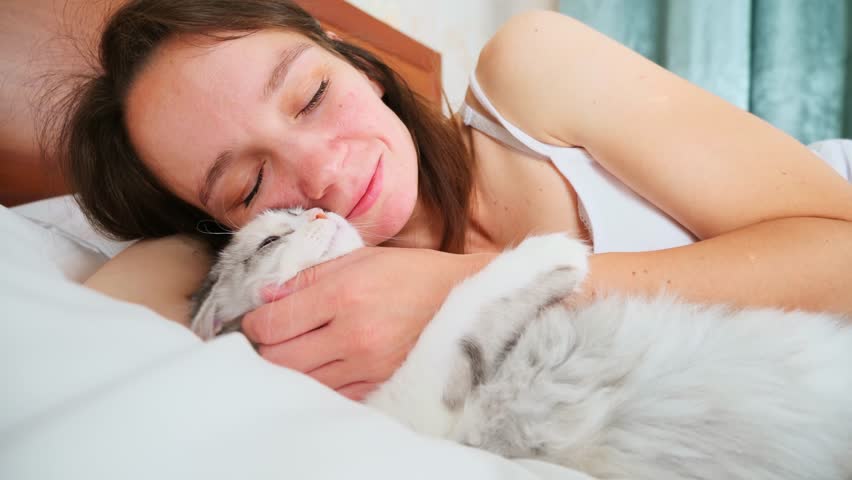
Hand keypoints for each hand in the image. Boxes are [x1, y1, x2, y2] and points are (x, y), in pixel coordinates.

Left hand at [241, 246, 493, 400]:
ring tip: (295, 348)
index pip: (271, 323)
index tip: (255, 318)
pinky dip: (318, 381)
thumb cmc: (411, 273)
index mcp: (343, 295)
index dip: (252, 323)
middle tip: (269, 336)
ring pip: (301, 380)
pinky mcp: (379, 383)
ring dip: (289, 367)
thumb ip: (310, 275)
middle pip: (278, 358)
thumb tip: (266, 296)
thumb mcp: (361, 258)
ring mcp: (366, 365)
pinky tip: (323, 364)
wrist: (463, 300)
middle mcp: (352, 334)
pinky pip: (331, 394)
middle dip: (264, 347)